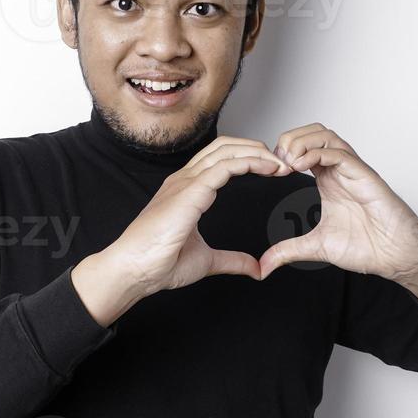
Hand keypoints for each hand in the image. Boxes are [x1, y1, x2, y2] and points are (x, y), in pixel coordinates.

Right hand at [73, 135, 290, 324]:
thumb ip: (232, 259)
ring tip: (280, 163)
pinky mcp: (189, 191)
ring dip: (257, 153)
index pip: (220, 160)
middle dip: (256, 149)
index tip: (273, 171)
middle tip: (283, 163)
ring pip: (226, 151)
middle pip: (224, 147)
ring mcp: (185, 183)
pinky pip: (224, 166)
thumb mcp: (206, 261)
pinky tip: (268, 168)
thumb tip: (255, 267)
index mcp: (186, 191)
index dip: (248, 159)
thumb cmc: (158, 263)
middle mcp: (185, 181)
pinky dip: (249, 162)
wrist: (135, 270)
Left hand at [257, 123, 417, 299]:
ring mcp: (354, 171)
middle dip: (290, 139)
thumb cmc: (368, 247)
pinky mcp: (365, 176)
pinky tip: (301, 166)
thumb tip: (263, 265)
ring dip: (302, 141)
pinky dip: (317, 153)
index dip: (283, 152)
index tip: (269, 171)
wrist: (396, 258)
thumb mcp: (315, 247)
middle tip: (276, 161)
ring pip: (327, 136)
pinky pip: (341, 153)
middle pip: (314, 133)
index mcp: (329, 181)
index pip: (304, 148)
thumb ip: (288, 251)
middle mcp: (341, 171)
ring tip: (287, 161)